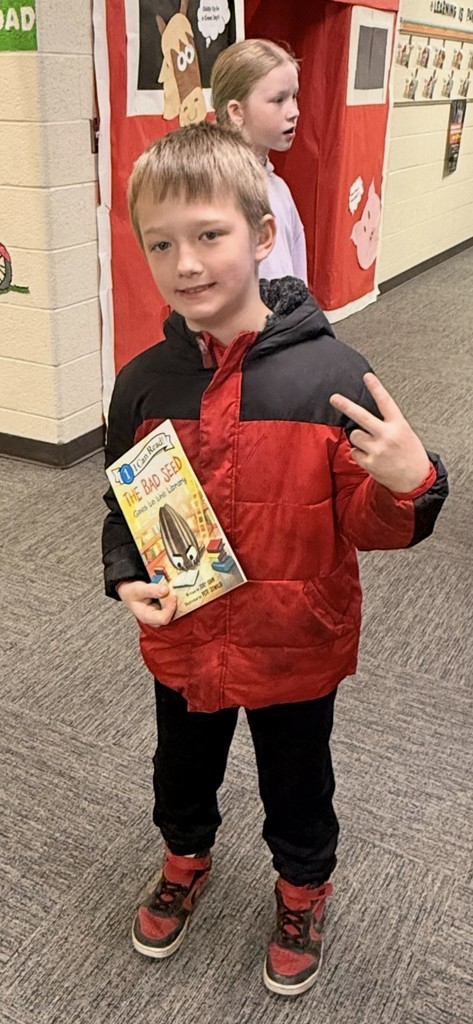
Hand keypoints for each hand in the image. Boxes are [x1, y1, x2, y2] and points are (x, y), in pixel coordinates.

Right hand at [116, 580, 177, 626]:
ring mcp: (159, 615)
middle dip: (174, 604)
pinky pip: (172, 607)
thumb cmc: (132, 592)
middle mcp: (154, 619)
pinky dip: (173, 599)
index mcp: (146, 617)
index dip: (170, 608)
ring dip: (175, 601)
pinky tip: (172, 591)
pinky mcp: (163, 610)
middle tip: (174, 591)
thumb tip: (166, 590)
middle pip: (170, 616)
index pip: (163, 618)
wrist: (129, 592)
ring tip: (173, 590)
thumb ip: (151, 590)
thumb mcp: (138, 589)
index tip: (173, 596)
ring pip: (173, 612)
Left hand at [330, 372, 429, 492]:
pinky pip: (354, 452)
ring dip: (359, 439)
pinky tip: (372, 458)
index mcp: (399, 425)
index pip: (386, 402)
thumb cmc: (410, 454)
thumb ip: (389, 423)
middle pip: (362, 417)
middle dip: (346, 405)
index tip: (367, 376)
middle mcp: (388, 436)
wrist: (415, 480)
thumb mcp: (405, 432)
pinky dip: (359, 454)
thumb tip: (366, 416)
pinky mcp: (370, 463)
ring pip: (355, 436)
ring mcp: (378, 450)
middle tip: (334, 398)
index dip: (376, 388)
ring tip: (372, 446)